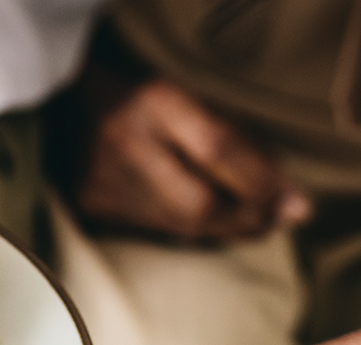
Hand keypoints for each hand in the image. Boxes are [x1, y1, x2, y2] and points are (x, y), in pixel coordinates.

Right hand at [75, 80, 310, 243]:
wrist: (65, 103)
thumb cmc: (146, 99)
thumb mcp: (192, 100)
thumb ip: (239, 140)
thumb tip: (291, 201)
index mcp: (155, 102)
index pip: (218, 150)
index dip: (261, 183)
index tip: (296, 203)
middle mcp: (125, 143)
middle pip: (198, 203)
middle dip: (245, 219)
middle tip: (275, 222)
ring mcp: (102, 179)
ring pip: (178, 225)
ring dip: (223, 230)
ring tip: (252, 225)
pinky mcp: (90, 205)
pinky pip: (154, 229)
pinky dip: (188, 230)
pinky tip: (208, 225)